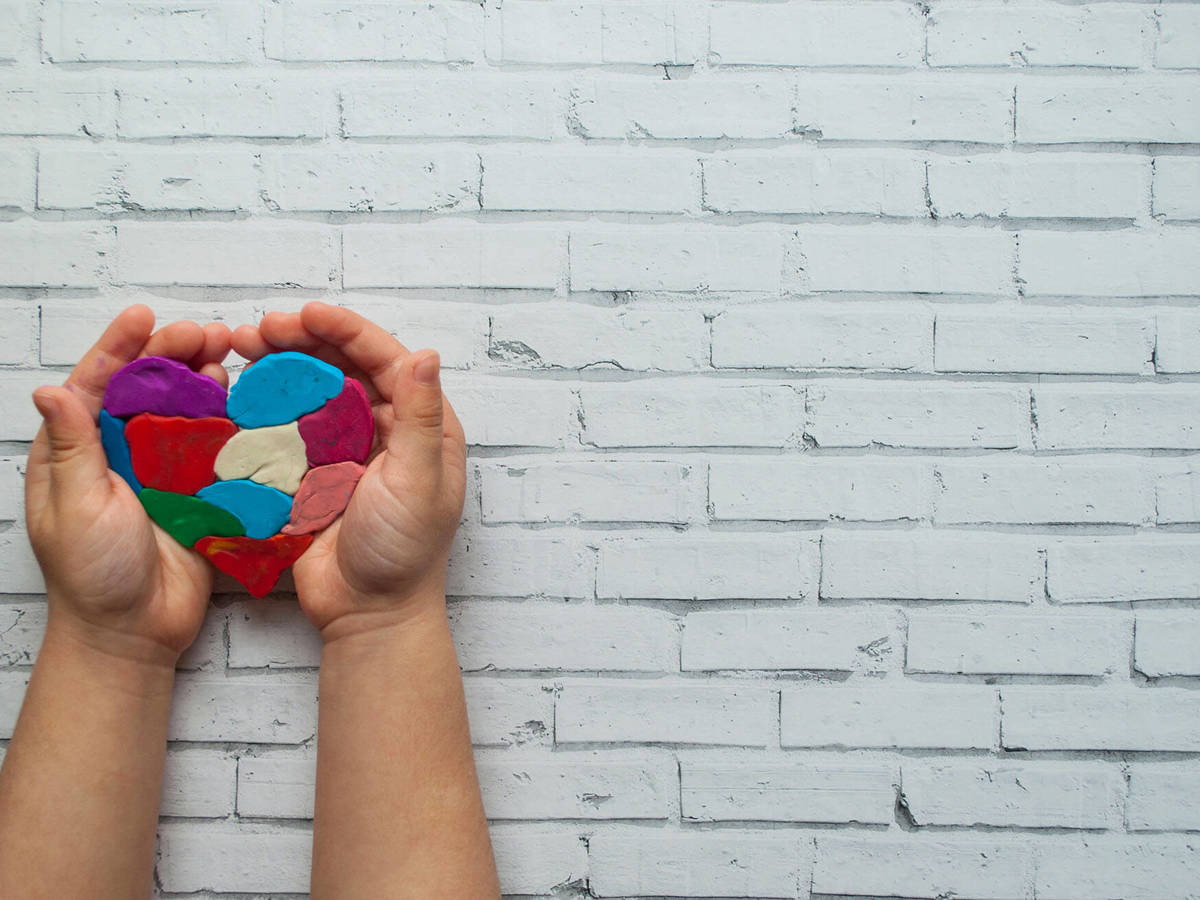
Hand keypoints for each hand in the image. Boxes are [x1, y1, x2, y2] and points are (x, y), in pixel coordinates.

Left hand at [25, 305, 233, 664]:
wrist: (134, 632)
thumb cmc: (91, 576)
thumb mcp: (74, 507)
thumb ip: (71, 447)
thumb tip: (52, 389)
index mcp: (78, 452)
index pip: (97, 385)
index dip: (119, 347)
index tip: (143, 317)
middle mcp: (120, 454)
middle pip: (147, 389)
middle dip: (173, 354)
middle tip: (207, 333)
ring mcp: (160, 472)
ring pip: (184, 410)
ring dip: (205, 379)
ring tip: (229, 354)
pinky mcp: (196, 493)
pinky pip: (215, 448)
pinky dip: (230, 421)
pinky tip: (246, 400)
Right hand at [231, 302, 466, 640]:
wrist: (368, 613)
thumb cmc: (404, 552)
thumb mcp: (418, 480)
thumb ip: (420, 417)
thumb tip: (426, 354)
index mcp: (421, 426)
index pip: (385, 360)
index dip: (346, 331)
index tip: (305, 314)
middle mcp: (386, 430)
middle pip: (342, 368)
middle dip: (302, 342)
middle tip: (258, 330)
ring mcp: (347, 451)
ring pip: (311, 392)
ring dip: (278, 368)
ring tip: (241, 349)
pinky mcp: (314, 474)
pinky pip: (287, 428)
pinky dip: (263, 407)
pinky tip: (235, 391)